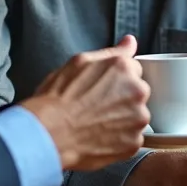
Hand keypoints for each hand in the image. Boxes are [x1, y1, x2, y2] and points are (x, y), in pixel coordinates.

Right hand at [19, 35, 150, 171]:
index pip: (133, 69)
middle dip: (122, 98)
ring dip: (122, 119)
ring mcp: (138, 118)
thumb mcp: (79, 63)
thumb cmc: (58, 99)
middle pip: (137, 92)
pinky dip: (119, 139)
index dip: (115, 79)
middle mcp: (136, 91)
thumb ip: (112, 52)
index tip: (102, 89)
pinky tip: (99, 136)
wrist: (49, 134)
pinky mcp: (134, 142)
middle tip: (96, 107)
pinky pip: (132, 138)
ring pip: (136, 116)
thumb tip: (130, 42)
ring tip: (96, 123)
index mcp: (124, 68)